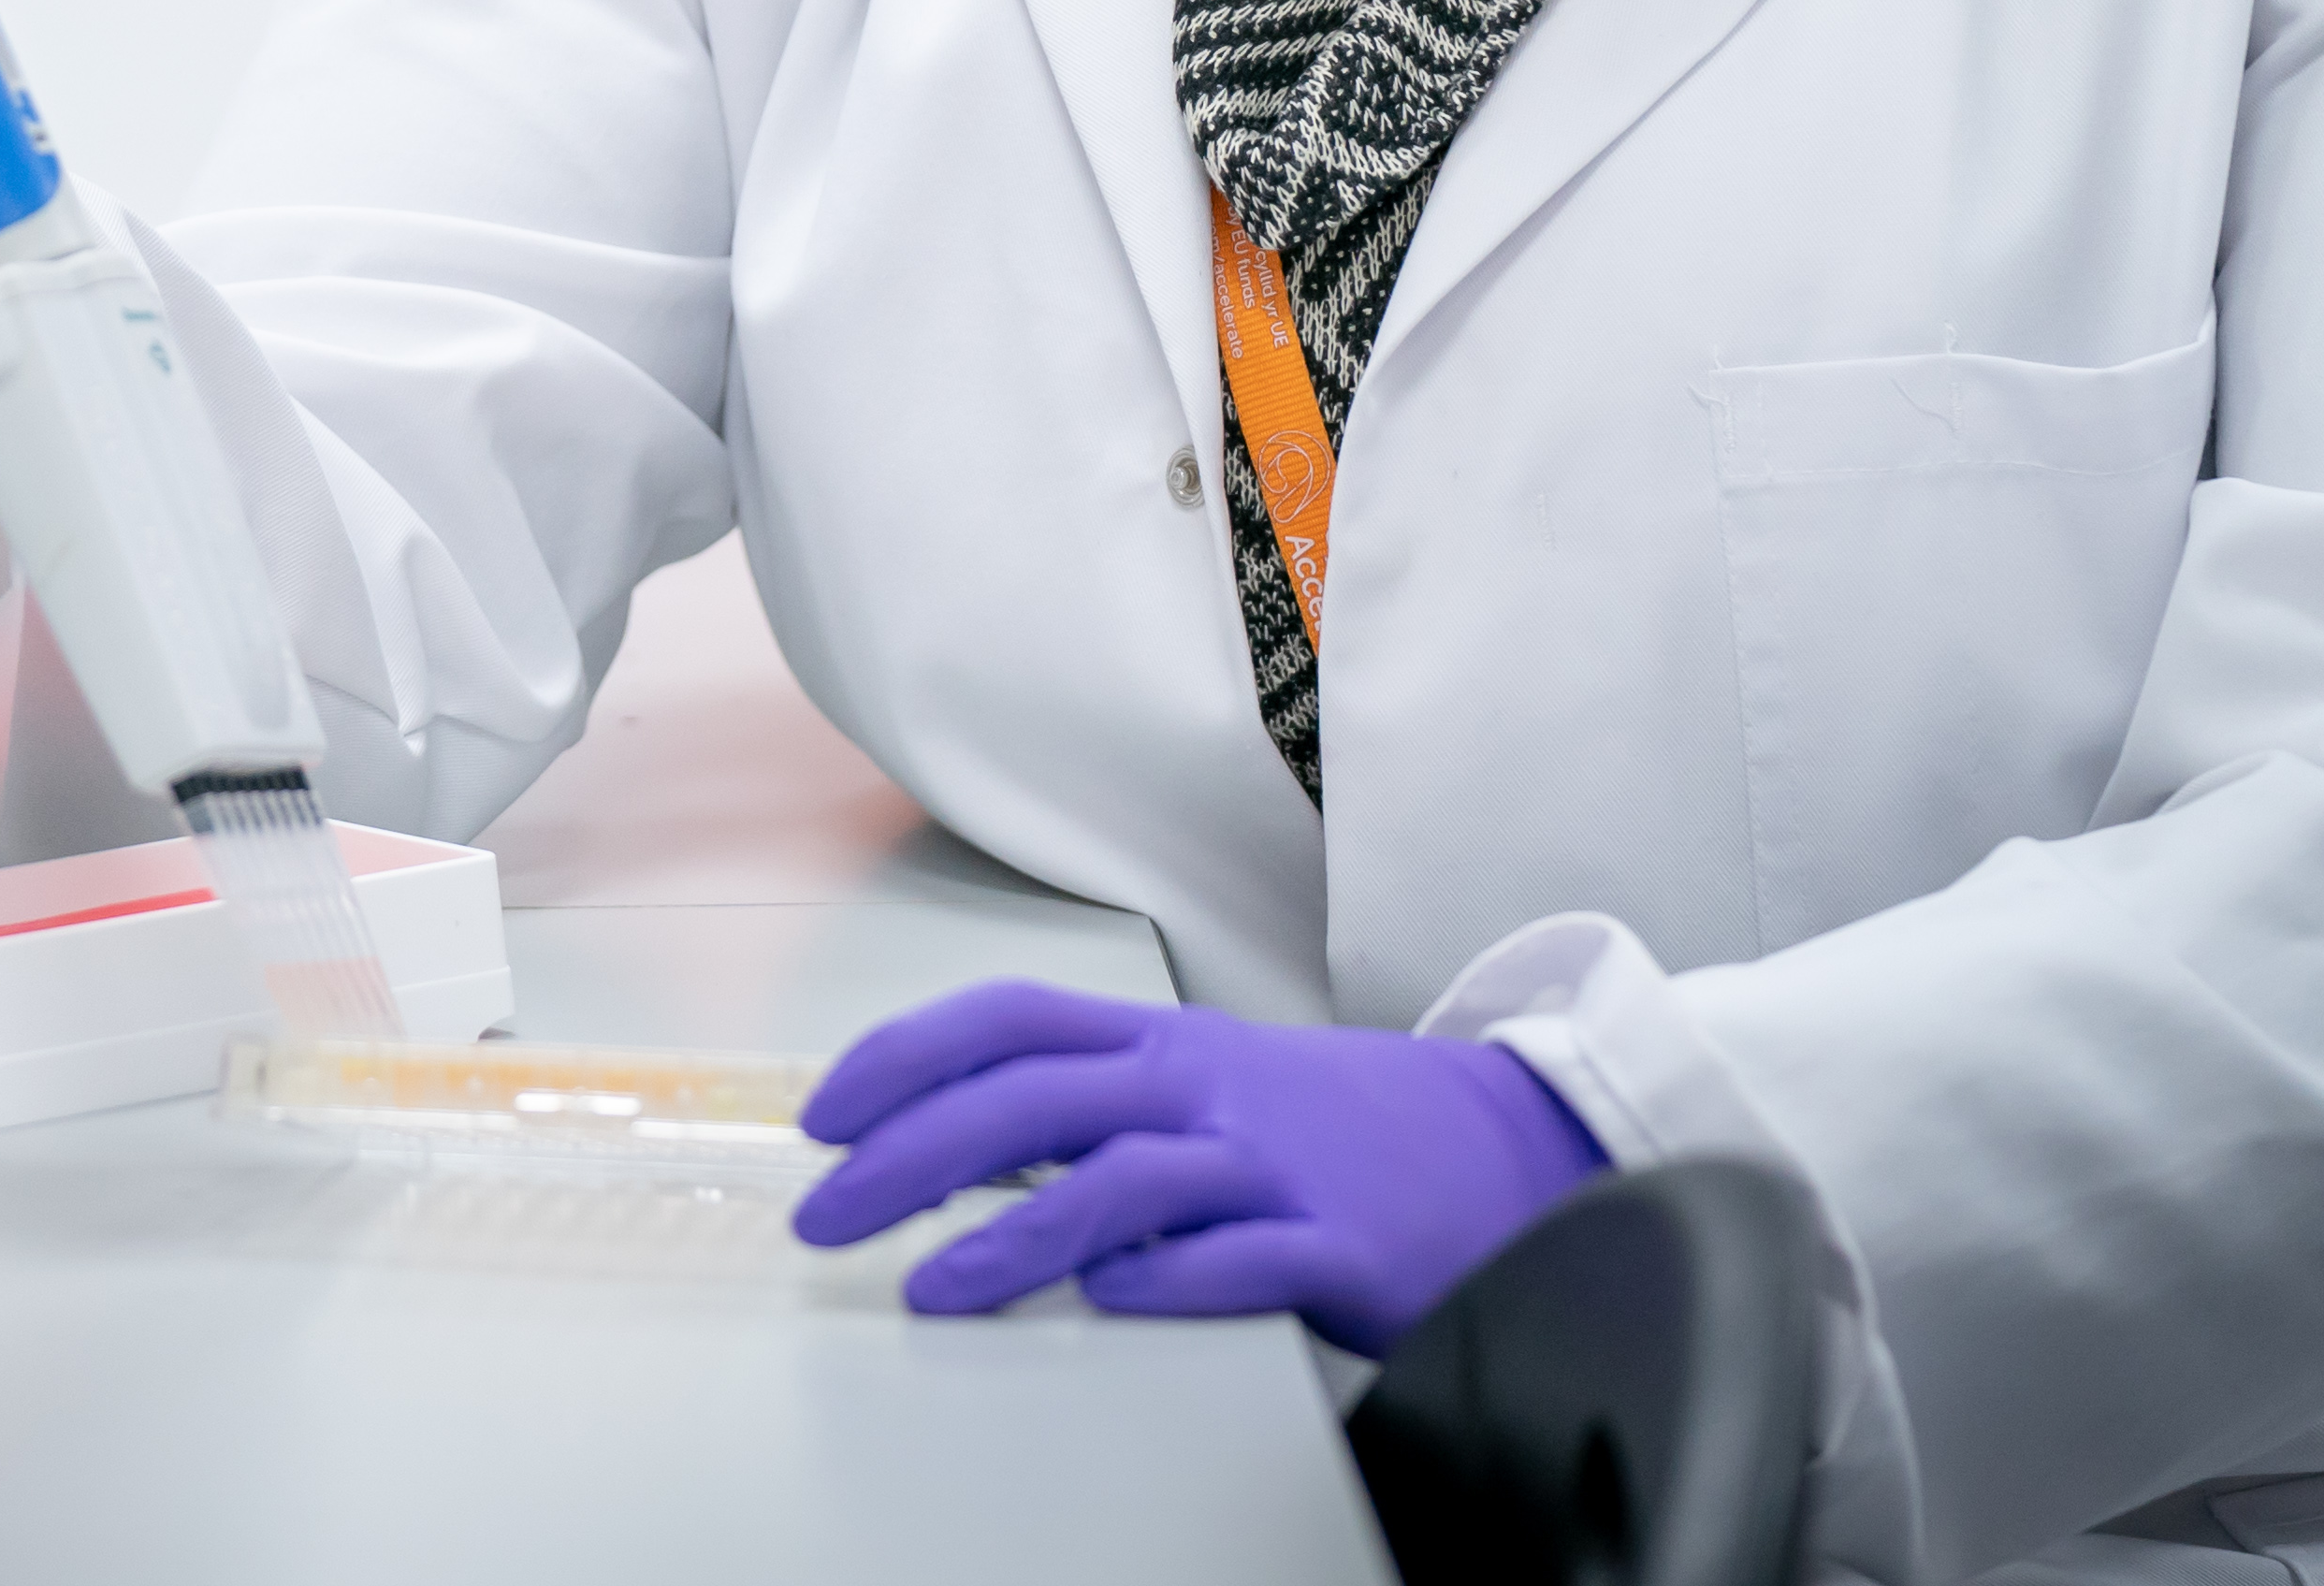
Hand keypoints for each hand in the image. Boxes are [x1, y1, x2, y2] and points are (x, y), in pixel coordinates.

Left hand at [793, 980, 1604, 1353]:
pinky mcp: (1336, 1243)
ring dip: (1009, 1240)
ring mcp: (1270, 1163)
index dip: (904, 1059)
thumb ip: (1085, 1100)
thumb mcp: (1200, 1082)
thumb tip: (938, 1146)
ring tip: (929, 1290)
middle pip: (1030, 1101)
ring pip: (1118, 1184)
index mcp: (1159, 1040)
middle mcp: (1203, 1087)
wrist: (1500, 1141)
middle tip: (827, 1215)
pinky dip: (1163, 1281)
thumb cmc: (1323, 1120)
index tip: (823, 1116)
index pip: (1006, 1020)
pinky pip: (1235, 1262)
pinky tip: (1106, 1304)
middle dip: (909, 1156)